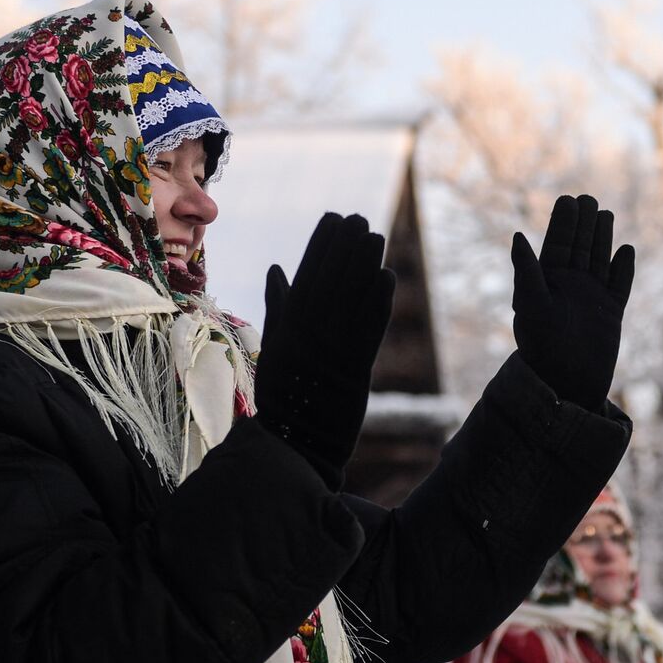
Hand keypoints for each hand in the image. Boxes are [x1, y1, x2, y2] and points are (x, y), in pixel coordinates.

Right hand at [255, 212, 396, 487]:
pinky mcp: (356, 371)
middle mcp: (309, 336)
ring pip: (352, 300)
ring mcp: (333, 352)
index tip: (333, 219)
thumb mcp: (275, 345)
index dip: (321, 245)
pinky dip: (379, 302)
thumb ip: (279, 305)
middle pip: (331, 282)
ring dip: (366, 266)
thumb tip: (278, 268)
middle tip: (361, 219)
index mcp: (287, 327)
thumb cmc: (284, 392)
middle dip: (346, 247)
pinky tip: (387, 276)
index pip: (306, 276)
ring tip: (377, 237)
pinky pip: (370, 330)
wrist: (296, 443)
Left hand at [510, 194, 635, 408]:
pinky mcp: (611, 313)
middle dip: (584, 224)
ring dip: (602, 239)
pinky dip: (623, 268)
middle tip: (587, 199)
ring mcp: (592, 299)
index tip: (568, 200)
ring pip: (600, 261)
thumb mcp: (531, 306)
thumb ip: (526, 272)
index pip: (557, 246)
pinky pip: (620, 285)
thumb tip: (517, 237)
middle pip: (580, 248)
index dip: (562, 223)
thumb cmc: (542, 348)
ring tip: (605, 214)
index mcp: (547, 283)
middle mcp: (570, 287)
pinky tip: (626, 250)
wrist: (566, 382)